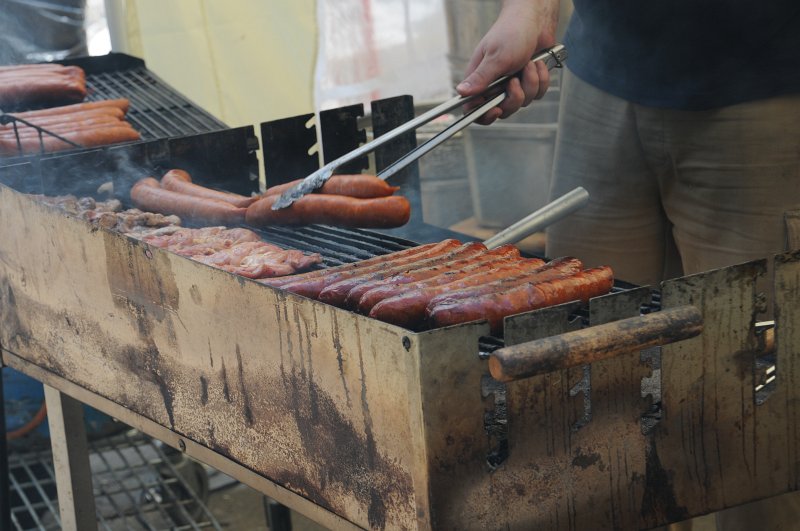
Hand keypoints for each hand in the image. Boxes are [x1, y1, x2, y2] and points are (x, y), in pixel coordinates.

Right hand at [456, 0, 558, 124]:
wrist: (537, 20)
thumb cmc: (512, 32)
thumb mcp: (496, 57)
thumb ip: (481, 78)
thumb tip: (461, 92)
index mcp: (480, 79)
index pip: (474, 107)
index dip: (483, 114)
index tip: (495, 109)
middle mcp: (495, 84)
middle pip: (502, 110)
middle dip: (514, 97)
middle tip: (515, 81)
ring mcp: (513, 84)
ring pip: (522, 102)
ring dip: (530, 83)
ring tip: (528, 64)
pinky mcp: (528, 81)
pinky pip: (537, 94)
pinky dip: (541, 79)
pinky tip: (537, 64)